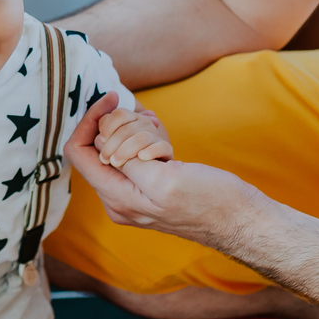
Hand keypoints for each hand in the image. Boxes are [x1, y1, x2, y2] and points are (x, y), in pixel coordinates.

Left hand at [65, 93, 261, 244]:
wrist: (240, 219)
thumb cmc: (209, 202)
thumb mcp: (164, 180)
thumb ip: (125, 160)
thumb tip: (98, 139)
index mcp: (115, 198)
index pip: (78, 150)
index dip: (90, 119)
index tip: (112, 98)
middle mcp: (117, 198)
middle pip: (99, 142)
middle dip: (122, 123)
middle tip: (151, 123)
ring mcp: (133, 192)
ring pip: (118, 143)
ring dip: (139, 130)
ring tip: (161, 134)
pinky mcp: (149, 185)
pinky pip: (135, 152)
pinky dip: (148, 139)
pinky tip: (166, 141)